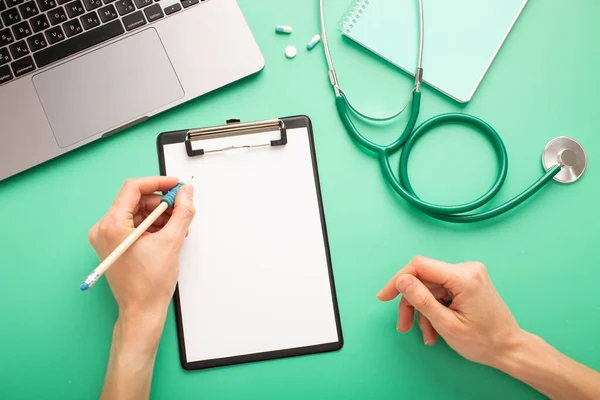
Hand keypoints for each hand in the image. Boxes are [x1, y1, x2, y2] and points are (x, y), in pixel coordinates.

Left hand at [88, 176, 194, 322]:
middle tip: (182, 209)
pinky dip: (153, 226)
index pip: (133, 188)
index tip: (176, 185)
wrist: (141, 311)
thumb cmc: (149, 284)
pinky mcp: (114, 246)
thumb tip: (186, 193)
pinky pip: (135, 225)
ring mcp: (107, 238)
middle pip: (136, 201)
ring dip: (160, 216)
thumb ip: (182, 212)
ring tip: (178, 227)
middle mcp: (104, 229)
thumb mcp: (172, 242)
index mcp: (112, 225)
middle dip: (162, 203)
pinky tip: (168, 235)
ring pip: (137, 213)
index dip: (158, 183)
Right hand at [377, 256, 522, 367]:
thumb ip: (422, 300)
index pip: (420, 266)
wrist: (510, 348)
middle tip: (403, 326)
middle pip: (424, 279)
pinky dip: (434, 308)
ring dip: (422, 310)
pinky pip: (440, 291)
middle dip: (411, 303)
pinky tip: (434, 328)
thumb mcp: (446, 324)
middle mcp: (467, 269)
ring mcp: (469, 274)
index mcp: (464, 277)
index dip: (398, 280)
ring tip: (426, 334)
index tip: (384, 296)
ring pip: (430, 287)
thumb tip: (402, 280)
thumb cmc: (484, 341)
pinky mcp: (468, 281)